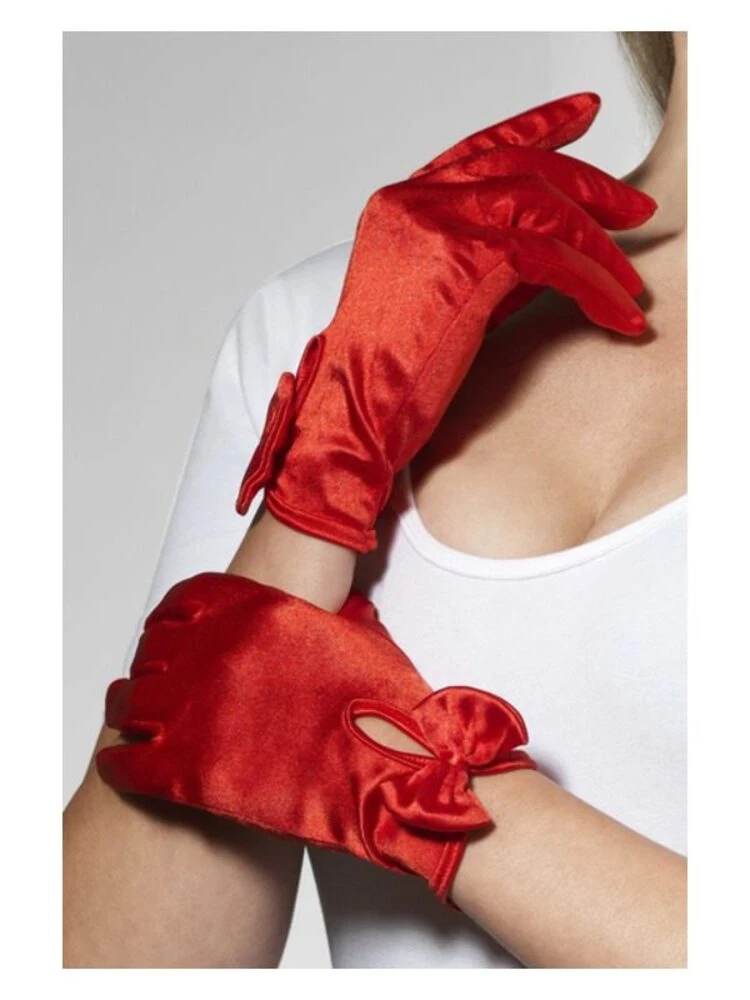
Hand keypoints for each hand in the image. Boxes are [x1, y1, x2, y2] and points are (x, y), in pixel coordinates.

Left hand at [96, 573, 535, 902]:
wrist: (393, 769)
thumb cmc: (386, 707)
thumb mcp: (362, 640)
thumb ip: (336, 618)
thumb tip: (346, 609)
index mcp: (254, 615)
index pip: (185, 601)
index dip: (172, 620)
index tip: (169, 633)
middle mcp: (214, 653)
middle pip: (151, 652)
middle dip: (150, 667)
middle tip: (154, 682)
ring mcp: (195, 708)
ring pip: (128, 701)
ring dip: (127, 709)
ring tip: (131, 718)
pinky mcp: (184, 768)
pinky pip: (126, 757)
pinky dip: (119, 759)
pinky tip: (123, 762)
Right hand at [236, 92, 656, 551]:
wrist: (356, 412)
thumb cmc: (392, 374)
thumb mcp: (442, 297)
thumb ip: (487, 259)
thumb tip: (553, 246)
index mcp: (401, 204)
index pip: (480, 150)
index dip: (537, 127)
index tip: (583, 116)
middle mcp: (415, 200)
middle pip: (521, 166)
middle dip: (589, 184)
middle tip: (634, 209)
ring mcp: (436, 221)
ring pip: (542, 203)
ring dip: (598, 244)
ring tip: (631, 282)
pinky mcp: (463, 257)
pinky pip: (551, 256)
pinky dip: (593, 285)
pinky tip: (616, 313)